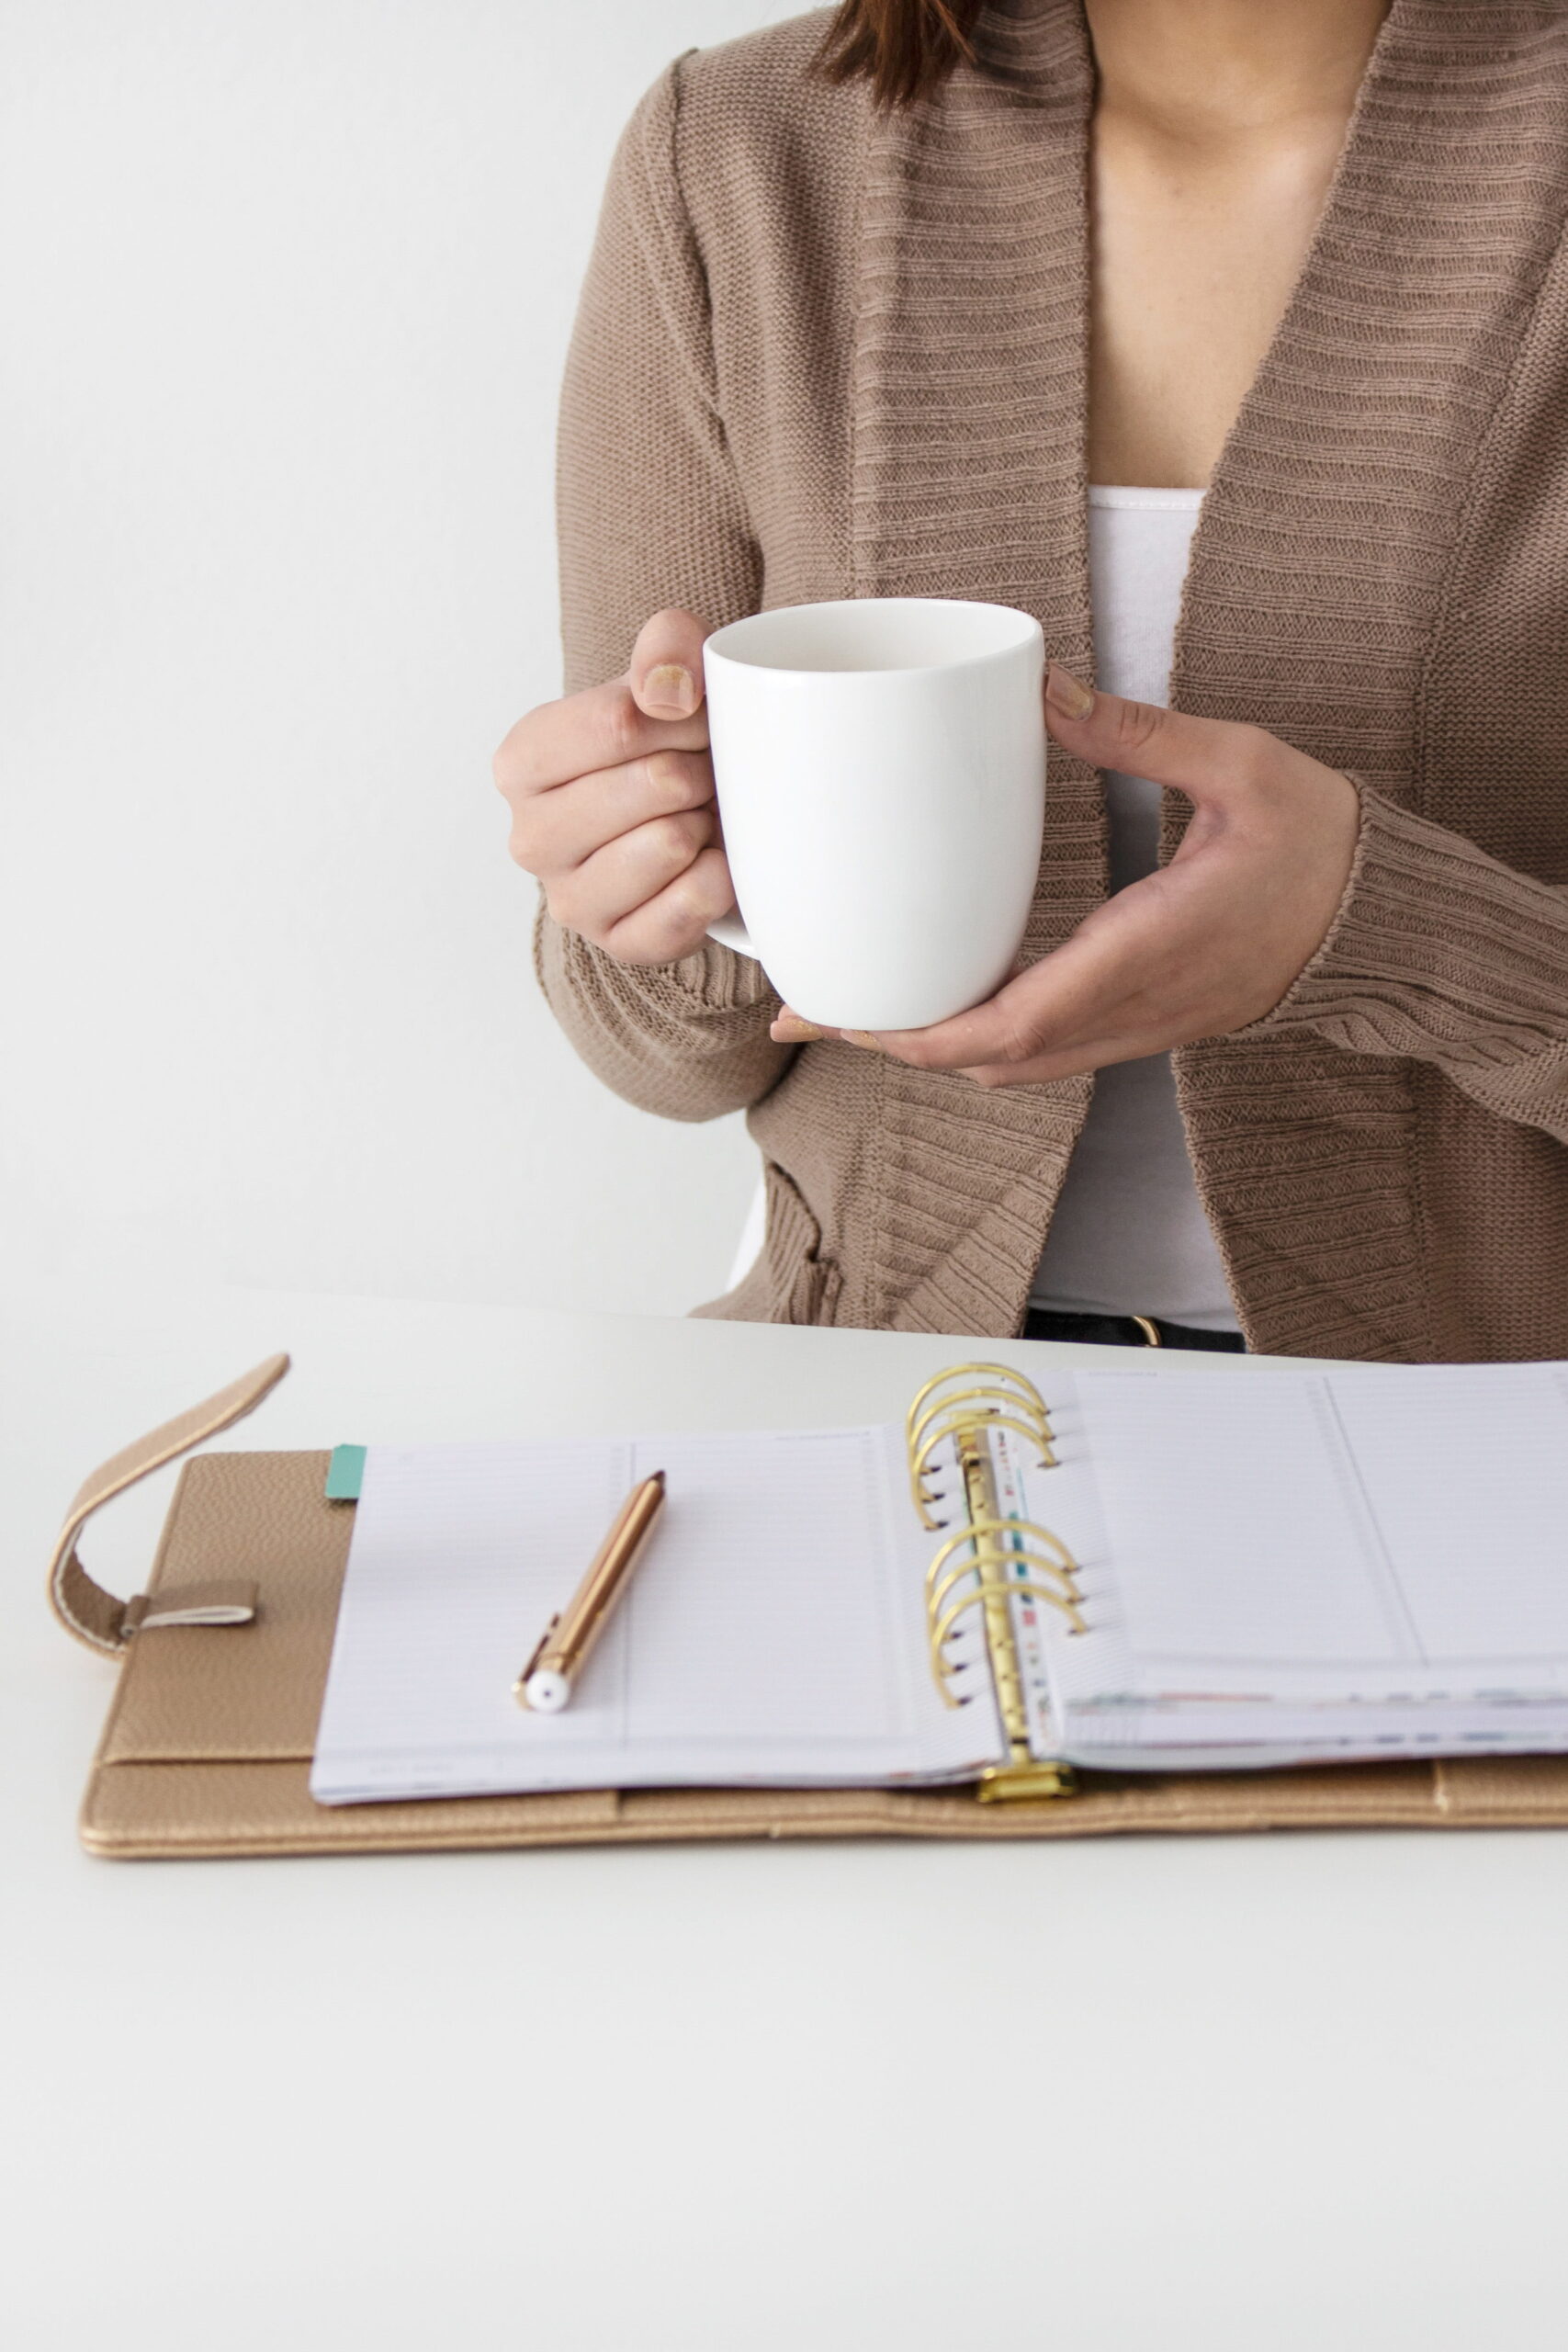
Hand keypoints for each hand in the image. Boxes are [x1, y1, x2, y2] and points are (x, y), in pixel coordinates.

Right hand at [494, 609, 736, 963]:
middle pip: (655, 785)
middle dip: (699, 771)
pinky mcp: (619, 945)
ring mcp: (570, 900)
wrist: (688, 819)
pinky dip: (718, 880)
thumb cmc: (669, 743)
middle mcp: (530, 836)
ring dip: (707, 824)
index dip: (685, 717)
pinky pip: (692, 905)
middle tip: (700, 775)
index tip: (699, 721)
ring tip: (697, 817)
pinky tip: (707, 865)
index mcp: (522, 761)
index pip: (619, 724)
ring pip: (672, 845)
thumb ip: (667, 646)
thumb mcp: (669, 671)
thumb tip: (669, 693)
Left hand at [770, 662, 1359, 1085]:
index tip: (850, 1010)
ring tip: (857, 1005)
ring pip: (1011, 1068)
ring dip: (931, 1048)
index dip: (922, 1031)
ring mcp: (1136, 1028)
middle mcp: (1130, 1008)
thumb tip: (1044, 691)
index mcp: (1145, 951)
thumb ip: (1138, 732)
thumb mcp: (1242, 764)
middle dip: (894, 1042)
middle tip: (808, 1007)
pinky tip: (941, 1001)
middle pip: (989, 1060)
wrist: (1382, 920)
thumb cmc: (1319, 842)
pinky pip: (1041, 1052)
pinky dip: (978, 1042)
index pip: (1013, 1021)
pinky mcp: (1141, 1024)